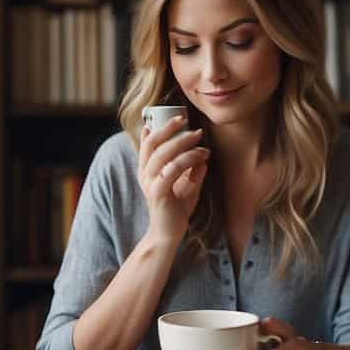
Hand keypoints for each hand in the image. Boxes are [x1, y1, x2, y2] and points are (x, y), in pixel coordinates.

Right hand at [137, 115, 209, 243]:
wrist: (169, 233)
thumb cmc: (176, 209)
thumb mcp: (186, 185)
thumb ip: (192, 171)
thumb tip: (203, 158)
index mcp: (147, 170)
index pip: (147, 144)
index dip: (159, 128)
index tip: (175, 117)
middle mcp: (145, 175)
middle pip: (153, 144)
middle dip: (170, 129)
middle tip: (186, 120)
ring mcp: (150, 183)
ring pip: (163, 155)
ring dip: (183, 143)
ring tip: (199, 138)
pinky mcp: (159, 193)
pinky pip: (172, 170)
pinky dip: (188, 160)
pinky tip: (201, 157)